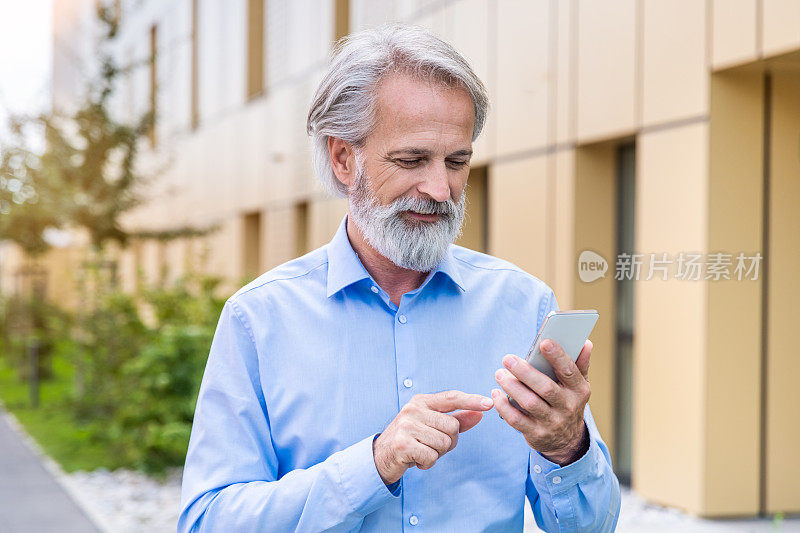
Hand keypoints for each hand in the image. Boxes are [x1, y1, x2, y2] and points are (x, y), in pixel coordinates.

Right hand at [372, 390, 493, 484]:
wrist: (381, 456)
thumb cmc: (411, 438)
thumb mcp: (432, 425)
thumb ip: (456, 419)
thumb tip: (480, 413)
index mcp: (422, 401)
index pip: (451, 397)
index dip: (471, 400)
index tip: (489, 404)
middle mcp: (413, 409)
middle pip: (452, 427)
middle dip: (448, 442)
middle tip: (431, 445)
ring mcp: (407, 425)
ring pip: (444, 443)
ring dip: (437, 454)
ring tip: (422, 451)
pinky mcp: (403, 443)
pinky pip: (432, 456)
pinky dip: (428, 463)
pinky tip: (416, 459)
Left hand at [492, 339, 592, 464]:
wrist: (567, 440)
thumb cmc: (568, 402)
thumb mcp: (578, 385)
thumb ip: (579, 363)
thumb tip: (585, 343)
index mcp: (578, 390)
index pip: (569, 371)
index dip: (557, 356)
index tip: (544, 342)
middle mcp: (567, 407)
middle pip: (545, 388)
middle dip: (525, 372)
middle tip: (508, 359)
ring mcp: (552, 422)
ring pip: (529, 403)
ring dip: (512, 387)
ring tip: (500, 374)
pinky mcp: (536, 434)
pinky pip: (516, 420)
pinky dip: (504, 406)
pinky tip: (496, 394)